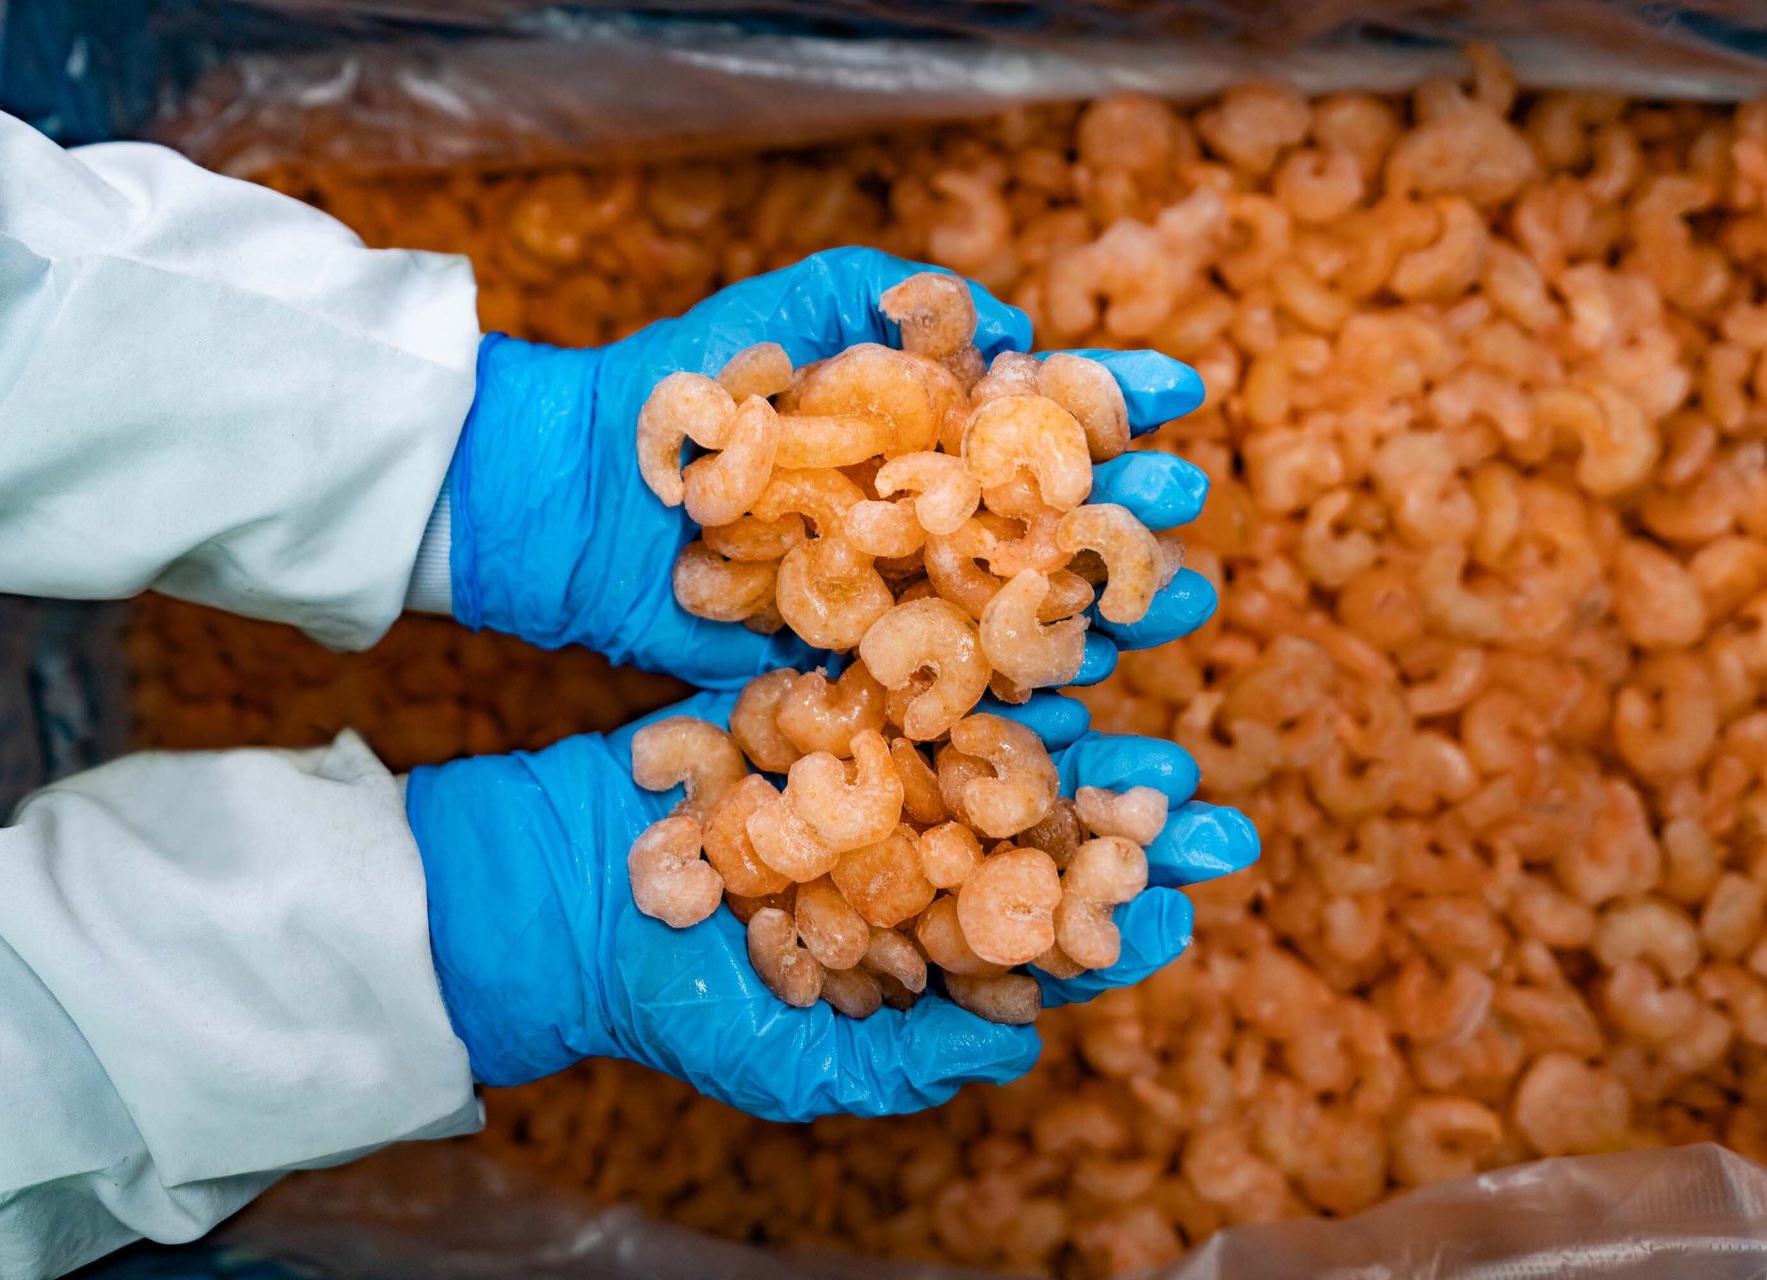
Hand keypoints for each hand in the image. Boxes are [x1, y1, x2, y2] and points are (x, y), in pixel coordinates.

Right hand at [404, 685, 1256, 1121]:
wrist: (552, 896)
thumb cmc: (673, 1001)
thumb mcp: (794, 1062)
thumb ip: (911, 1058)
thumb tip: (1028, 1046)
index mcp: (920, 926)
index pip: (1039, 919)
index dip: (1114, 908)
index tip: (1187, 894)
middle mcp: (909, 835)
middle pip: (1039, 812)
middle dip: (1125, 807)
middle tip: (1210, 803)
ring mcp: (864, 755)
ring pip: (989, 725)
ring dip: (1075, 707)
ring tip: (1149, 695)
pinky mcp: (812, 685)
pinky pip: (897, 657)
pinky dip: (963, 633)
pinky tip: (1029, 608)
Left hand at [443, 247, 1211, 689]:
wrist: (582, 495)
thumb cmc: (689, 384)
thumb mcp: (794, 306)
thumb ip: (896, 293)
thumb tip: (1015, 329)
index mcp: (919, 427)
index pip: (1038, 410)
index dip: (1111, 399)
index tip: (1182, 392)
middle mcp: (921, 515)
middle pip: (1048, 516)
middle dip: (1127, 510)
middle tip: (1183, 508)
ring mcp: (894, 597)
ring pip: (1020, 609)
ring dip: (1104, 605)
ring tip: (1174, 600)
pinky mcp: (856, 671)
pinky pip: (951, 690)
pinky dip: (1023, 700)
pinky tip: (1092, 693)